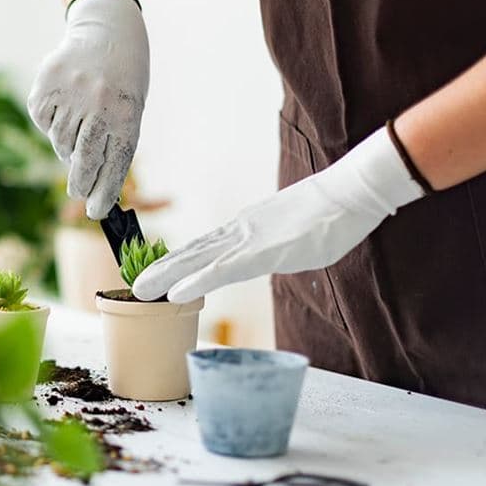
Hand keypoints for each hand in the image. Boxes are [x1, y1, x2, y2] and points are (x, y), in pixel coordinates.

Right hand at [29, 0, 147, 219]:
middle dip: (81, 182)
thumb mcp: (130, 110)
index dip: (104, 193)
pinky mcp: (46, 86)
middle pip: (84, 160)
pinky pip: (43, 122)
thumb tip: (91, 186)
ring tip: (78, 129)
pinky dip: (51, 124)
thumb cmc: (123, 81)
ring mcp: (70, 94)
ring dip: (67, 147)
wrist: (107, 32)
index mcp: (126, 114)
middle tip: (79, 192)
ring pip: (61, 142)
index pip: (113, 165)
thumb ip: (112, 144)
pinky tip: (63, 108)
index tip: (96, 212)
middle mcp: (98, 105)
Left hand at [131, 127, 425, 302]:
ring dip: (166, 277)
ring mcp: (248, 241)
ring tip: (139, 291)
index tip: (158, 275)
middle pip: (192, 252)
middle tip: (134, 287)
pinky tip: (174, 293)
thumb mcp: (296, 235)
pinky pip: (221, 271)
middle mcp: (239, 232)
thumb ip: (279, 246)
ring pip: (197, 261)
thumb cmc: (332, 214)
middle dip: (161, 271)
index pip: (205, 247)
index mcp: (247, 228)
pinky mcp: (262, 252)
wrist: (351, 192)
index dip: (179, 262)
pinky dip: (195, 282)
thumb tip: (276, 254)